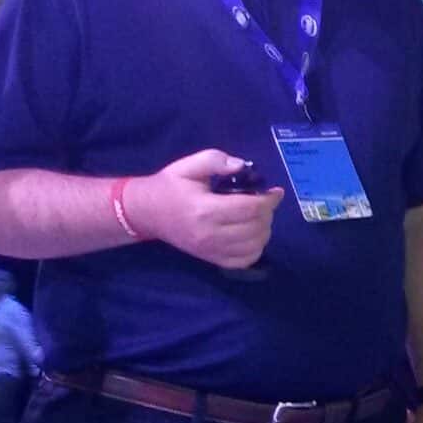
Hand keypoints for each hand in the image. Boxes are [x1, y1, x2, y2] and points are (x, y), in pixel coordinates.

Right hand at [127, 150, 281, 267]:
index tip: (275, 191)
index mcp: (205, 209)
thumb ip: (216, 161)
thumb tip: (243, 165)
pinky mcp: (210, 259)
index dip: (269, 200)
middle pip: (256, 227)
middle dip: (268, 213)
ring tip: (259, 216)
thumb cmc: (170, 187)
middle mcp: (210, 234)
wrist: (147, 213)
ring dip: (264, 229)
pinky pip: (244, 261)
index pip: (250, 208)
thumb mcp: (188, 166)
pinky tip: (252, 234)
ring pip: (254, 246)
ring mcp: (210, 250)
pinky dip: (255, 248)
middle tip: (264, 201)